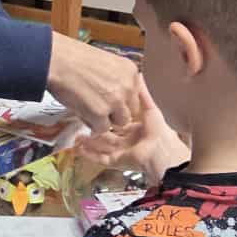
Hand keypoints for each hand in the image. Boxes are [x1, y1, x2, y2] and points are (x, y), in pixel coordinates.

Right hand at [45, 33, 147, 134]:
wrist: (55, 60)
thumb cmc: (72, 58)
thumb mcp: (105, 62)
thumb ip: (115, 78)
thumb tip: (115, 93)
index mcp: (130, 72)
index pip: (135, 96)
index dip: (121, 100)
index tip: (110, 100)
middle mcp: (128, 86)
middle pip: (130, 111)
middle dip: (115, 112)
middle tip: (98, 106)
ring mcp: (115, 100)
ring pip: (119, 122)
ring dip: (105, 119)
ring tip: (89, 109)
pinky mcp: (100, 113)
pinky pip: (102, 128)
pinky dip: (92, 124)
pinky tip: (82, 112)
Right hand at [72, 82, 188, 186]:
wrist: (161, 152)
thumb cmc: (160, 131)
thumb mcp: (150, 107)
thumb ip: (143, 93)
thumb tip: (140, 75)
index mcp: (138, 129)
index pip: (120, 123)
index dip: (109, 117)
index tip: (96, 109)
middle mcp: (130, 141)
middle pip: (108, 136)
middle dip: (95, 131)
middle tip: (82, 124)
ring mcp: (122, 152)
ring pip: (101, 147)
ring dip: (89, 143)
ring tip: (76, 137)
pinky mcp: (117, 161)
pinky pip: (100, 158)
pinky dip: (89, 154)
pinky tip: (79, 149)